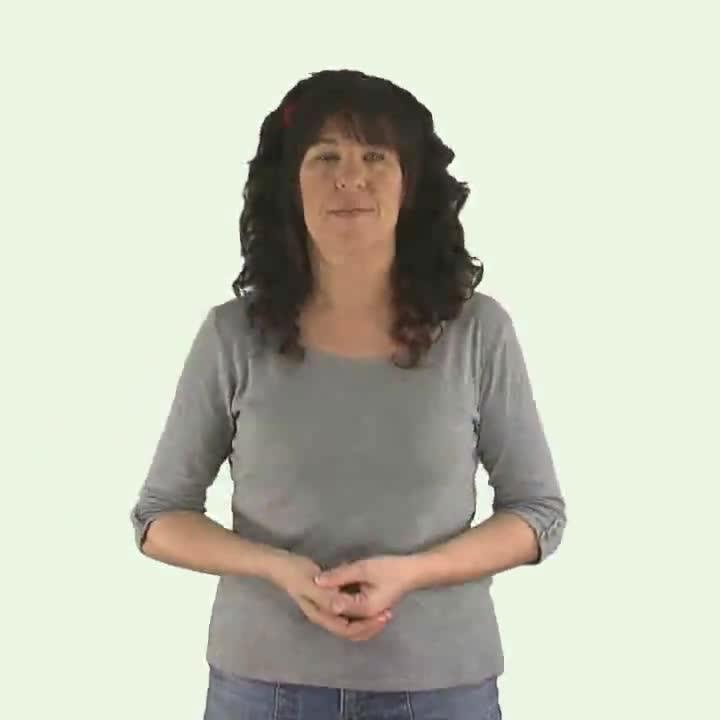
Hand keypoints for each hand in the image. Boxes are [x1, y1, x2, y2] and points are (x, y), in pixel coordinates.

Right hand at [268, 551, 392, 642]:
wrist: (279, 563)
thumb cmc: (295, 572)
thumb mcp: (312, 583)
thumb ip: (327, 597)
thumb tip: (343, 609)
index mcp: (320, 614)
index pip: (348, 629)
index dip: (366, 626)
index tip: (383, 616)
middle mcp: (324, 615)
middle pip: (350, 628)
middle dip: (370, 624)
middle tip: (388, 614)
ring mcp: (325, 606)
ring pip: (350, 619)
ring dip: (366, 616)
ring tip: (383, 607)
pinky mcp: (327, 597)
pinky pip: (347, 607)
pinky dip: (358, 605)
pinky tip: (367, 593)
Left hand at [314, 555, 412, 619]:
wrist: (412, 572)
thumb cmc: (391, 569)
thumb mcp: (364, 568)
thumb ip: (340, 575)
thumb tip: (317, 581)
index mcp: (365, 609)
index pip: (335, 608)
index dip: (322, 596)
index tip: (312, 583)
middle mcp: (366, 618)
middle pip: (338, 622)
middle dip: (325, 609)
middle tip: (313, 592)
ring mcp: (369, 617)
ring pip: (345, 623)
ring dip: (332, 612)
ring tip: (321, 597)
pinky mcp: (369, 612)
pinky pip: (352, 618)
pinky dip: (341, 610)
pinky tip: (335, 597)